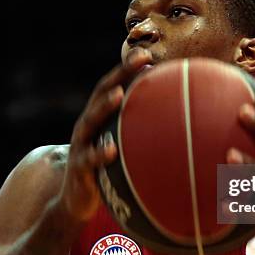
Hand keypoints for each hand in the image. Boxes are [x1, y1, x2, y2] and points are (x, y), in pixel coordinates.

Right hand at [60, 48, 152, 220]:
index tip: (147, 53)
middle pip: (102, 93)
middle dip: (121, 74)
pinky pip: (89, 159)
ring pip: (91, 121)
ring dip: (104, 106)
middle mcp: (88, 125)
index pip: (114, 86)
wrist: (77, 202)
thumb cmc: (107, 171)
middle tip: (141, 58)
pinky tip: (111, 150)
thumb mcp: (121, 150)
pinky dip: (99, 153)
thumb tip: (177, 126)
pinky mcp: (78, 168)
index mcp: (100, 118)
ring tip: (119, 95)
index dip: (128, 68)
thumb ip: (139, 135)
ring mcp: (81, 145)